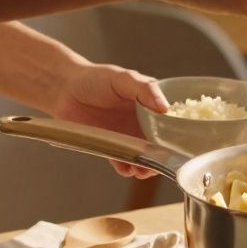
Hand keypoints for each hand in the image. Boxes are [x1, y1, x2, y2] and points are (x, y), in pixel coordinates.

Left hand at [45, 60, 167, 179]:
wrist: (64, 89)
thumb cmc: (95, 78)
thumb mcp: (123, 78)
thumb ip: (145, 89)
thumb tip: (165, 107)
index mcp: (151, 104)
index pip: (172, 122)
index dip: (178, 135)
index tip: (182, 146)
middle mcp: (143, 122)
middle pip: (161, 145)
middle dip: (163, 157)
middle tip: (162, 163)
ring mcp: (127, 136)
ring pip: (144, 157)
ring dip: (146, 166)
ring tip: (143, 169)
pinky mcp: (111, 146)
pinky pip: (123, 162)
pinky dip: (127, 168)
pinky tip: (127, 169)